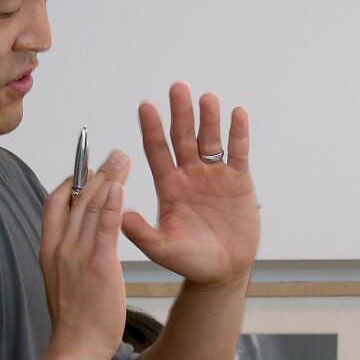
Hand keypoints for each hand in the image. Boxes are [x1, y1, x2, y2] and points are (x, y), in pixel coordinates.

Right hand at [39, 151, 131, 359]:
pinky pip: (104, 227)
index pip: (54, 203)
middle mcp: (59, 246)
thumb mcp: (61, 281)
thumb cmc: (74, 320)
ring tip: (123, 159)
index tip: (88, 168)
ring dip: (108, 178)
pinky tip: (120, 187)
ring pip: (91, 206)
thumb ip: (68, 256)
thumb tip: (79, 241)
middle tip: (113, 153)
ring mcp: (76, 254)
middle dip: (95, 171)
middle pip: (76, 197)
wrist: (74, 348)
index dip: (71, 182)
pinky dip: (112, 204)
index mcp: (48, 249)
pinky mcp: (97, 264)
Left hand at [122, 82, 259, 286]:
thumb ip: (141, 233)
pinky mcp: (238, 181)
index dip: (151, 129)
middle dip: (180, 113)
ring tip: (206, 97)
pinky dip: (238, 133)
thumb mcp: (162, 249)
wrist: (222, 271)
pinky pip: (238, 152)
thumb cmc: (190, 260)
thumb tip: (120, 215)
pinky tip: (237, 113)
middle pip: (183, 137)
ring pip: (210, 140)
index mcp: (167, 186)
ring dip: (208, 118)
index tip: (145, 106)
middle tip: (177, 87)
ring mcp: (213, 175)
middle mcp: (188, 175)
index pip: (156, 151)